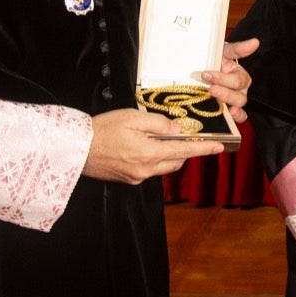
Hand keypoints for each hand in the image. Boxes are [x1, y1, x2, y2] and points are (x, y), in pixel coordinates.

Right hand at [82, 108, 223, 183]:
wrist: (76, 148)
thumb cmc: (102, 129)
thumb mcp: (132, 118)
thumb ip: (158, 123)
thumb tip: (177, 129)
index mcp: (149, 153)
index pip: (184, 151)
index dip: (203, 149)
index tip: (219, 147)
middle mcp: (146, 170)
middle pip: (176, 161)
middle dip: (184, 150)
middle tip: (184, 136)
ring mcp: (137, 177)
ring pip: (164, 167)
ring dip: (168, 155)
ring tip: (158, 138)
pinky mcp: (128, 179)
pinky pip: (150, 170)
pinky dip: (153, 158)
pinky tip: (142, 146)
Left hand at [201, 37, 257, 122]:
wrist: (201, 67)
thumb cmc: (215, 60)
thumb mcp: (224, 51)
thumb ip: (238, 49)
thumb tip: (255, 42)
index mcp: (240, 76)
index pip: (237, 80)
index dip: (222, 78)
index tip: (205, 74)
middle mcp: (240, 91)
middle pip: (239, 96)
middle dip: (224, 92)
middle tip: (210, 88)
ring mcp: (233, 102)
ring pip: (238, 107)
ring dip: (227, 103)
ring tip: (214, 99)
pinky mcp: (227, 112)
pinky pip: (238, 118)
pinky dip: (236, 118)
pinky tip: (229, 115)